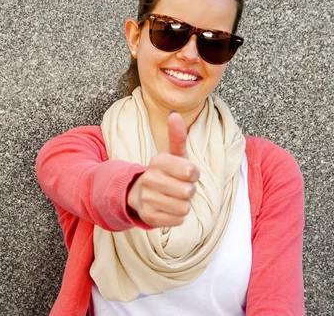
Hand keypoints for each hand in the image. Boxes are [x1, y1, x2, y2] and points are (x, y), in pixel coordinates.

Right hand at [127, 111, 198, 226]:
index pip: (190, 171)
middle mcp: (149, 178)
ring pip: (184, 207)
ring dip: (183, 205)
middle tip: (179, 187)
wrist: (141, 193)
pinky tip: (167, 209)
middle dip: (188, 191)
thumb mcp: (173, 154)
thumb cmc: (166, 172)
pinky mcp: (148, 216)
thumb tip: (174, 114)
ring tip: (173, 198)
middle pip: (188, 192)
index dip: (193, 174)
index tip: (186, 172)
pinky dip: (177, 217)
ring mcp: (147, 198)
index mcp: (158, 161)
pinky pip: (177, 220)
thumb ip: (177, 135)